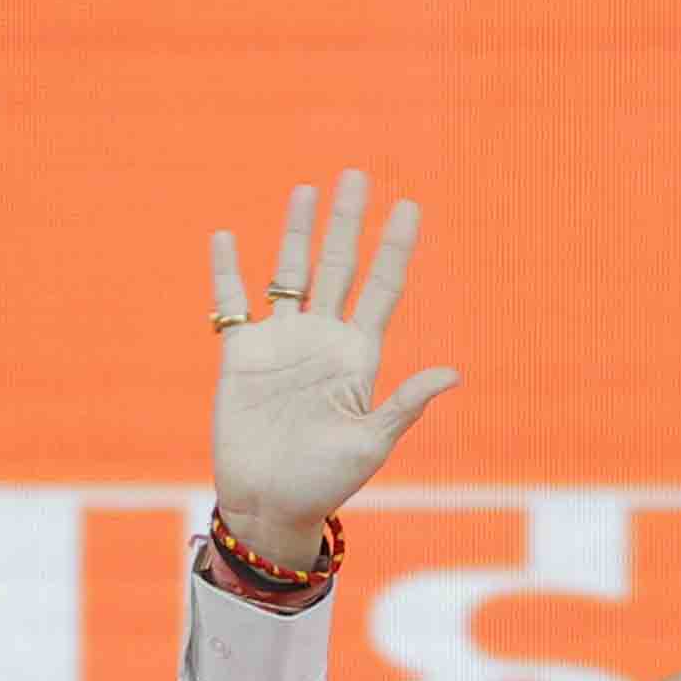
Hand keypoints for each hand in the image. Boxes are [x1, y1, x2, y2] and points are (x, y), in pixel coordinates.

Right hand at [206, 168, 456, 566]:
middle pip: (337, 266)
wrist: (270, 505)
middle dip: (347, 222)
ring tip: (306, 190)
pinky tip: (226, 238)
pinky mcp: (241, 357)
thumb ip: (405, 404)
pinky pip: (232, 305)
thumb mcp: (372, 443)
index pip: (381, 288)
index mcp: (358, 356)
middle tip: (356, 176)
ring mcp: (281, 345)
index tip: (408, 206)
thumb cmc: (326, 483)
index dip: (394, 248)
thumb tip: (453, 373)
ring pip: (289, 274)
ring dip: (297, 233)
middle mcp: (322, 341)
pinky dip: (227, 272)